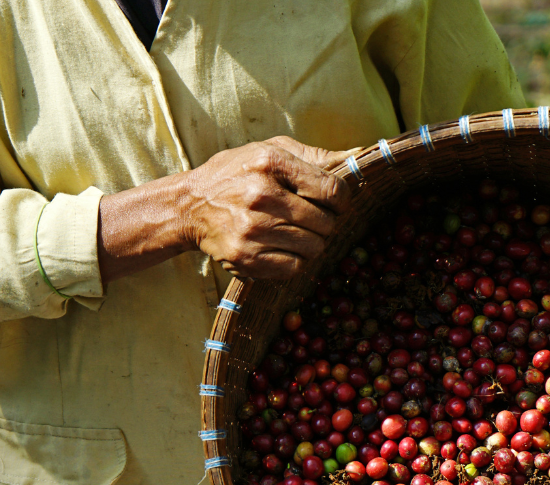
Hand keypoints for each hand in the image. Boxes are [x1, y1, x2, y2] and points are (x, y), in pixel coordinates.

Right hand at [97, 137, 354, 283]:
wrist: (189, 205)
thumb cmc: (238, 173)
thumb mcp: (271, 151)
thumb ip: (316, 156)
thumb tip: (360, 156)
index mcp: (270, 163)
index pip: (331, 191)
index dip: (341, 201)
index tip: (334, 203)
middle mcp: (260, 196)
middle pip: (325, 223)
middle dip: (325, 223)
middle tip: (309, 219)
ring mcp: (252, 230)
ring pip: (313, 248)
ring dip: (310, 243)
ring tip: (292, 232)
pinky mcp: (245, 258)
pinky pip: (294, 267)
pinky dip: (294, 260)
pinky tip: (279, 246)